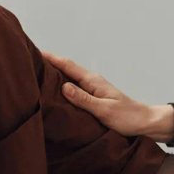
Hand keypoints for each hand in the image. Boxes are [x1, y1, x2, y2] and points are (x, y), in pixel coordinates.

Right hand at [44, 52, 171, 139]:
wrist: (144, 123)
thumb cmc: (127, 118)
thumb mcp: (104, 110)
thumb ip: (84, 99)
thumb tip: (63, 86)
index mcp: (93, 81)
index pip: (68, 65)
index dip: (51, 58)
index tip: (33, 51)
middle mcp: (92, 82)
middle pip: (66, 68)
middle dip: (48, 63)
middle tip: (28, 59)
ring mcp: (93, 89)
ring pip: (69, 77)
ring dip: (54, 73)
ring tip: (36, 72)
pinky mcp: (94, 97)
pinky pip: (74, 87)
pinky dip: (62, 84)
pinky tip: (54, 89)